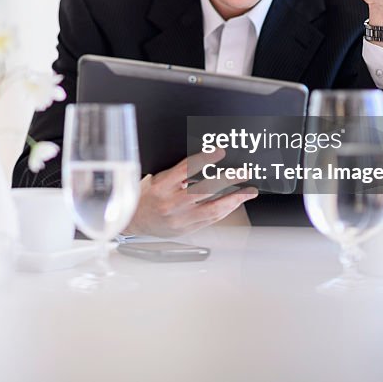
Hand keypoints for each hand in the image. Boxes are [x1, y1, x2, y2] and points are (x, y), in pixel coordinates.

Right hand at [123, 149, 258, 236]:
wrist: (133, 221)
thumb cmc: (145, 197)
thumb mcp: (156, 179)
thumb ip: (178, 174)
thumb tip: (205, 165)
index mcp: (161, 187)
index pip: (186, 169)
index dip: (205, 159)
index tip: (220, 152)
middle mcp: (171, 204)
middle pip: (204, 190)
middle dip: (227, 180)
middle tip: (243, 172)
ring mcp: (180, 219)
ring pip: (212, 209)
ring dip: (234, 199)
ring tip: (248, 191)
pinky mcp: (186, 229)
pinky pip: (211, 220)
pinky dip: (225, 210)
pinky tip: (234, 203)